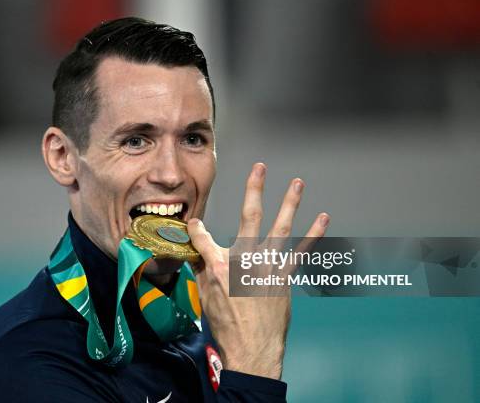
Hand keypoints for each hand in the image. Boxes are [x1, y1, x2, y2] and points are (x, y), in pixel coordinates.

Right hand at [187, 163, 329, 379]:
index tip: (193, 224)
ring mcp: (269, 267)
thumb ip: (201, 269)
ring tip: (298, 183)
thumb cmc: (226, 326)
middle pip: (250, 217)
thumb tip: (196, 252)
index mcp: (218, 265)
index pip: (202, 237)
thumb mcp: (204, 297)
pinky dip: (314, 234)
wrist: (252, 348)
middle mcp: (245, 260)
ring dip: (290, 203)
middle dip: (255, 189)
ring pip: (281, 228)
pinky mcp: (285, 277)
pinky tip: (323, 218)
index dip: (196, 229)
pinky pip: (302, 251)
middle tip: (260, 167)